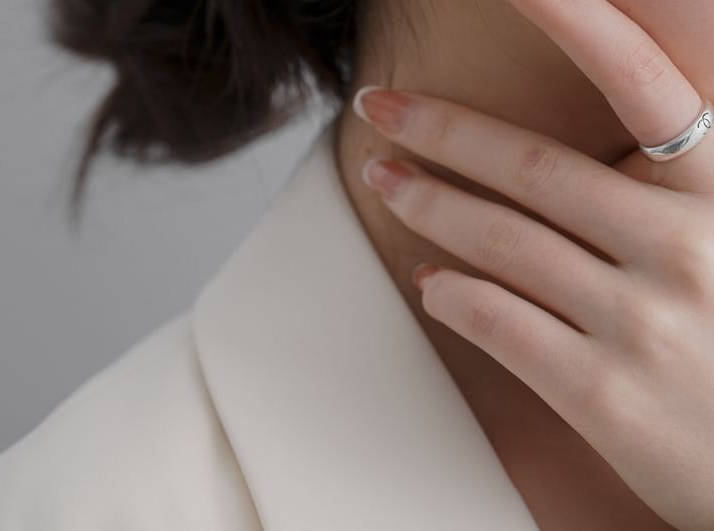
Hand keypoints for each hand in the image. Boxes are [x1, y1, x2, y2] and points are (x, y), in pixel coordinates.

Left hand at [353, 1, 713, 528]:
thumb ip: (674, 198)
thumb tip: (570, 169)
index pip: (645, 85)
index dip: (577, 22)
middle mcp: (685, 247)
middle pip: (534, 167)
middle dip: (442, 129)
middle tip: (379, 106)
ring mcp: (644, 321)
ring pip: (504, 241)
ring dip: (430, 204)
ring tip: (385, 181)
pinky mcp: (605, 392)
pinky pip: (503, 324)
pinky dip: (454, 296)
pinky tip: (431, 283)